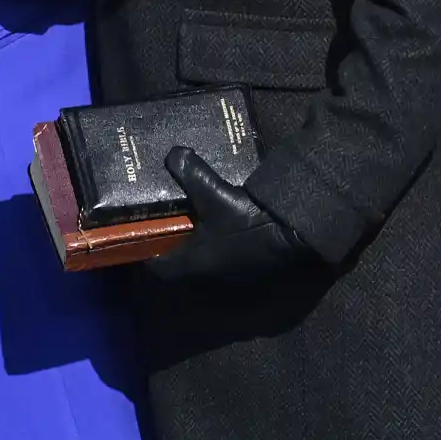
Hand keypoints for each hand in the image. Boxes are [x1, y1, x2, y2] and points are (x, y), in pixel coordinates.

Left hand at [149, 147, 310, 283]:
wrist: (292, 235)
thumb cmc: (245, 221)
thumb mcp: (214, 193)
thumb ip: (191, 173)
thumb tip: (173, 154)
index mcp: (191, 267)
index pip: (158, 266)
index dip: (150, 249)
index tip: (147, 231)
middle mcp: (207, 282)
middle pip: (181, 269)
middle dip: (175, 249)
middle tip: (172, 223)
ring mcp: (230, 285)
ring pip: (204, 271)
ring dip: (199, 253)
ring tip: (197, 225)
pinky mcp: (249, 280)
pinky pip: (224, 269)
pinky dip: (220, 255)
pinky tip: (224, 233)